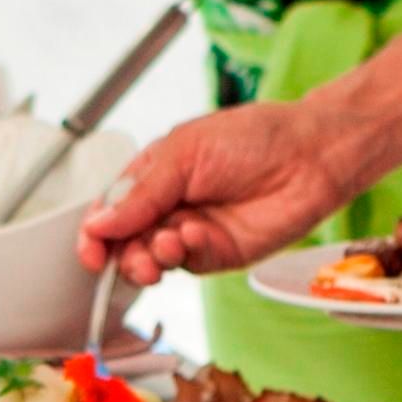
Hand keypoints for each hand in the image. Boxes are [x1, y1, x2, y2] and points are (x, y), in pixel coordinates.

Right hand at [74, 104, 347, 284]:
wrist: (311, 156)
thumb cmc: (255, 138)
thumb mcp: (184, 152)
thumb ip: (141, 192)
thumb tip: (100, 222)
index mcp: (152, 176)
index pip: (109, 210)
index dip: (94, 232)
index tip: (90, 249)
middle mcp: (168, 206)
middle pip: (124, 242)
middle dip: (121, 254)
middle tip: (130, 256)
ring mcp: (190, 233)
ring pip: (151, 259)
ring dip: (150, 258)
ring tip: (166, 244)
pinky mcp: (216, 253)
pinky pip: (186, 264)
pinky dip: (184, 253)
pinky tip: (195, 234)